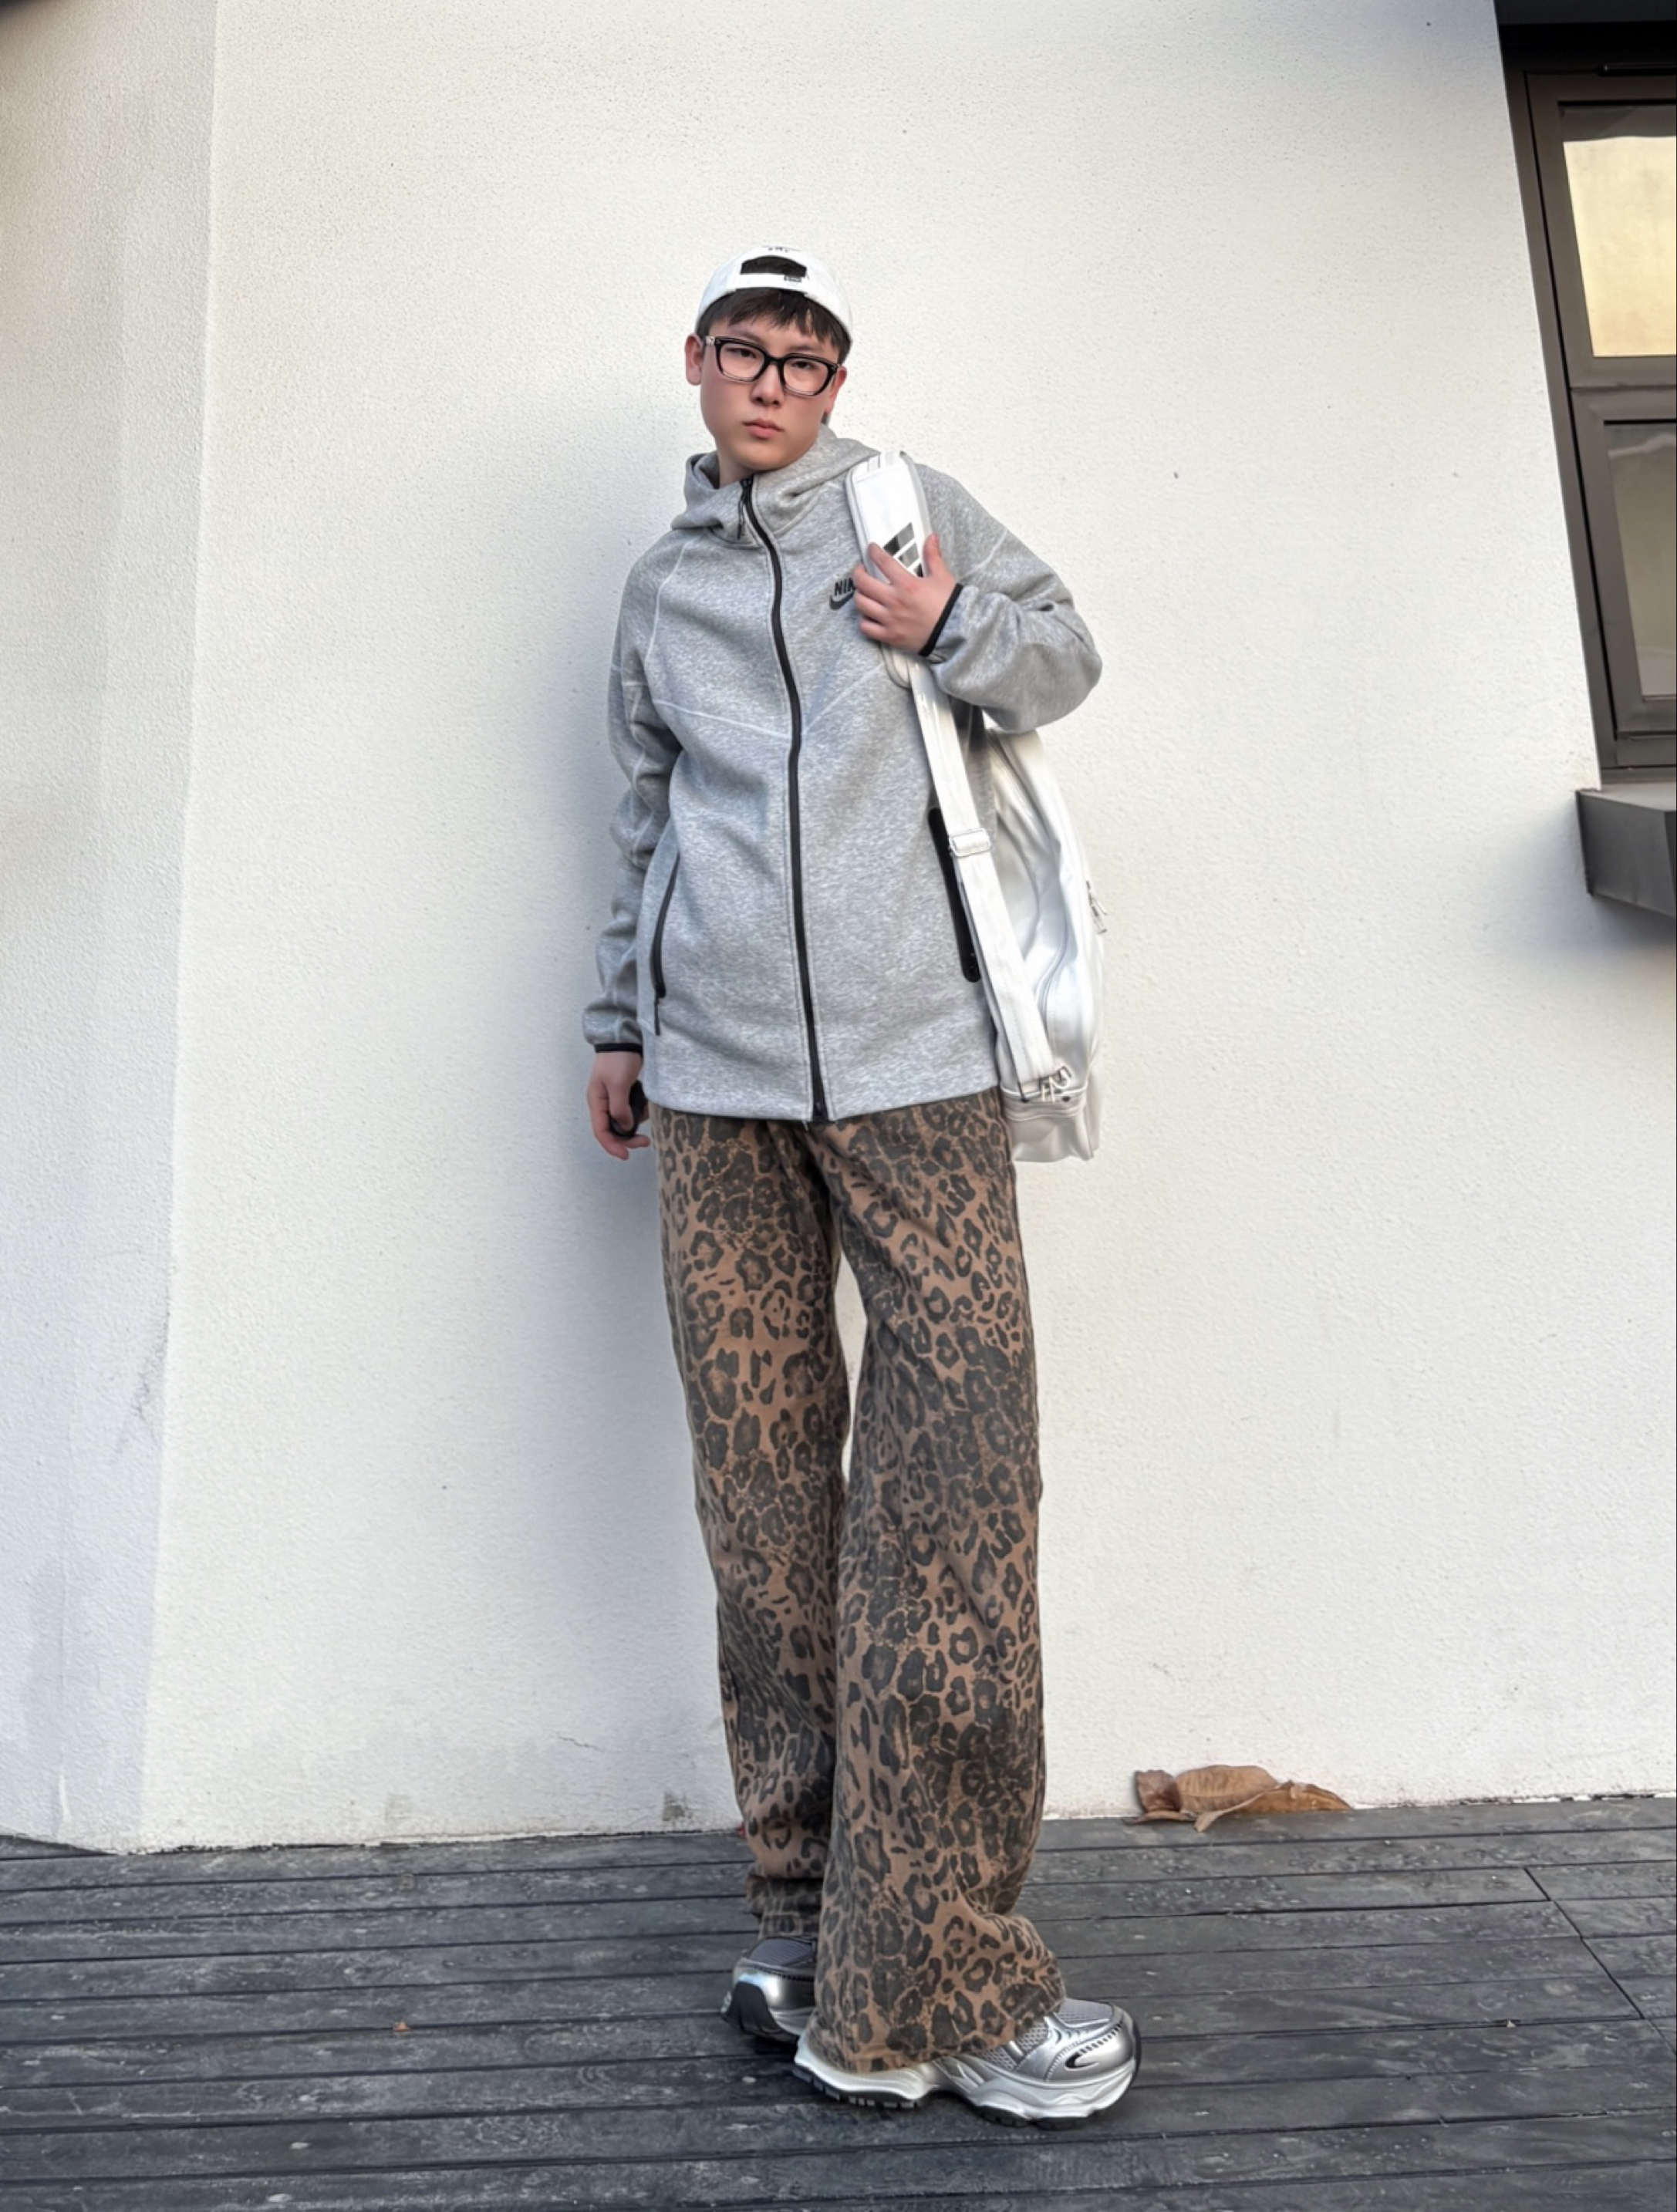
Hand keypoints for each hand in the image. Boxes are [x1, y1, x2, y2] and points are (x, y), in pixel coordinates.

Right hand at [586, 1050, 649, 1159]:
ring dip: (635, 1124)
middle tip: (645, 1142)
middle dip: (628, 1139)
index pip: (601, 1132)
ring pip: (623, 1122)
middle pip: (612, 1130)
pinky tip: (647, 1106)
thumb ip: (620, 1108)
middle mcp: (602, 1103)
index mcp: (596, 1102)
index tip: (627, 1155)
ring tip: (647, 1114)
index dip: (612, 1146)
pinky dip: (639, 1112)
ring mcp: (613, 1099)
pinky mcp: (624, 1094)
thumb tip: (626, 1128)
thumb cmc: (618, 1059)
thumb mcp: (618, 1084)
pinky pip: (630, 1110)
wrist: (624, 1039)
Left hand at [852, 532, 957, 654]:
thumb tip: (931, 538)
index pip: (882, 562)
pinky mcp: (889, 636)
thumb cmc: (948, 605)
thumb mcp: (942, 577)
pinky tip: (868, 615)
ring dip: (859, 595)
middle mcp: (894, 601)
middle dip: (858, 573)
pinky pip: (866, 627)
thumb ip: (933, 556)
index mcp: (906, 584)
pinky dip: (863, 620)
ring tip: (863, 592)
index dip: (873, 552)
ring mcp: (889, 619)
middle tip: (861, 570)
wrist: (953, 633)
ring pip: (861, 604)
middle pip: (863, 583)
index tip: (871, 549)